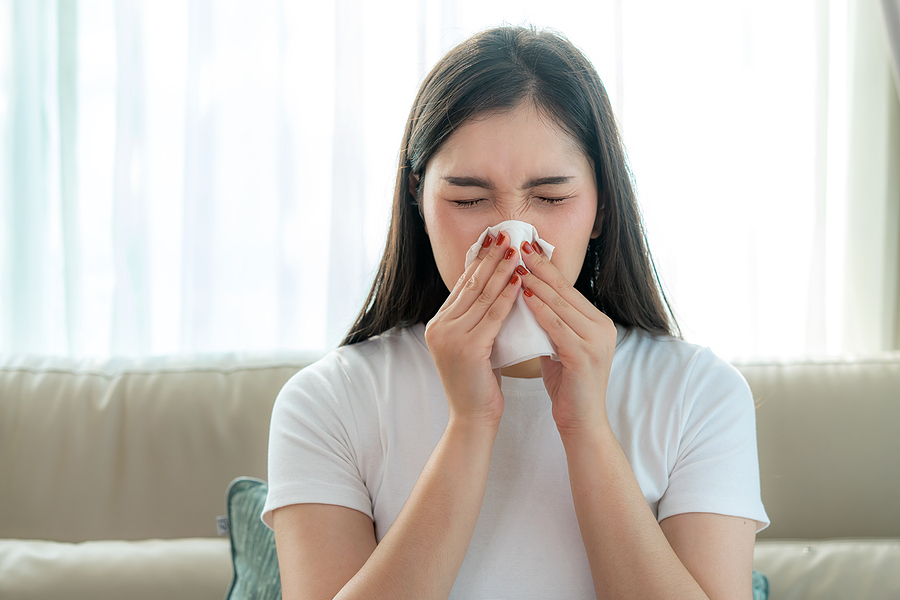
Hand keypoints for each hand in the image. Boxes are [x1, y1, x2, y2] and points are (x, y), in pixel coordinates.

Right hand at [424, 231, 522, 426]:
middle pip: (470, 284)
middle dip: (490, 258)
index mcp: (438, 324)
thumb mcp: (473, 344)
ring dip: (501, 270)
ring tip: (517, 251)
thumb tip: (496, 290)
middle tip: (506, 235)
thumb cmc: (478, 384)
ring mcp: (451, 337)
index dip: (479, 261)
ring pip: (482, 295)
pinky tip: (519, 281)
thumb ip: (477, 320)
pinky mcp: (468, 347)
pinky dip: (507, 296)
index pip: (461, 285)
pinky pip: (493, 315)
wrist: (472, 418)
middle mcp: (439, 327)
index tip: (495, 241)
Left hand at [517, 241, 616, 432]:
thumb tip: (527, 298)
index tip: (527, 248)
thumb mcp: (560, 347)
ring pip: (561, 304)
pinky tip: (524, 296)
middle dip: (540, 267)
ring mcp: (596, 341)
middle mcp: (601, 328)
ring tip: (516, 265)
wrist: (582, 423)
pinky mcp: (585, 355)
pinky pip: (557, 326)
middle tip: (519, 246)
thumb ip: (551, 324)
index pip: (568, 289)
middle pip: (565, 290)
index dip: (547, 267)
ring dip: (537, 283)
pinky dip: (539, 309)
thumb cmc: (567, 386)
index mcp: (598, 323)